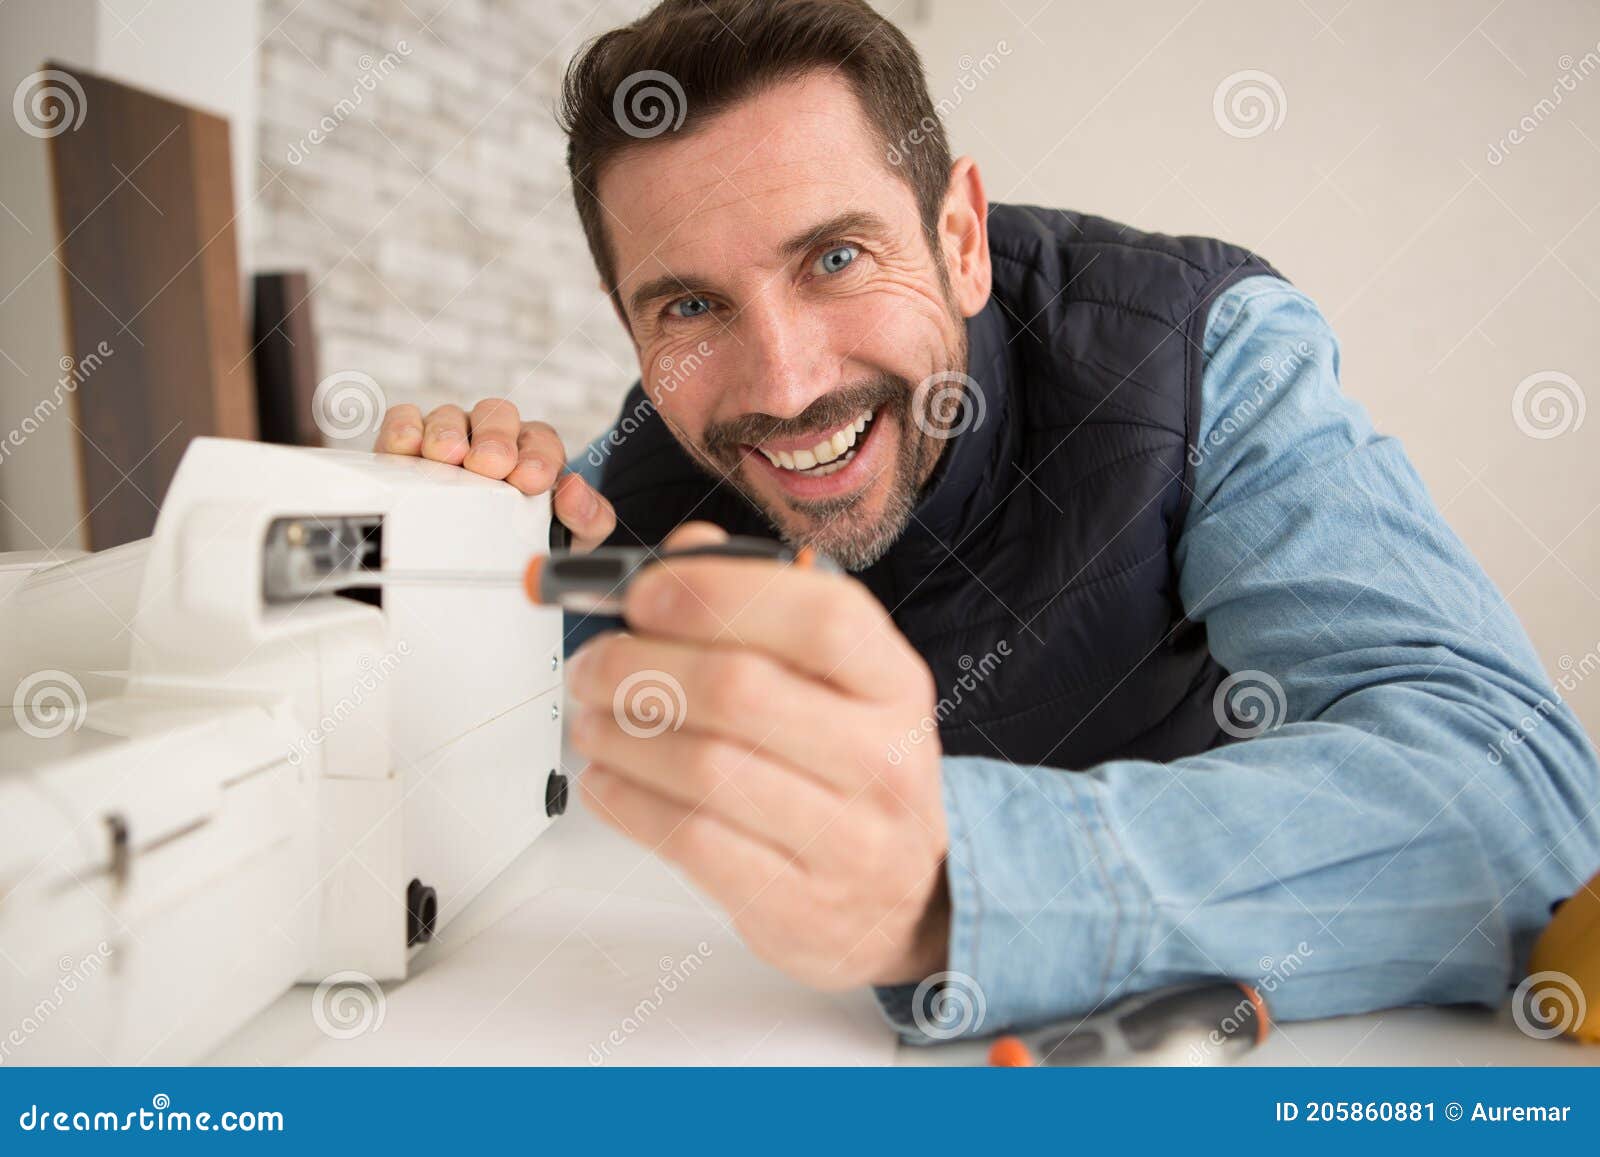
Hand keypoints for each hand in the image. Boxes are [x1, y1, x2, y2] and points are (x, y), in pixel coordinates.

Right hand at [374, 398, 614, 550]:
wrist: (480, 560)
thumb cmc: (528, 538)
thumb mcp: (572, 535)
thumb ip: (588, 516)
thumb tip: (574, 491)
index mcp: (535, 453)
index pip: (541, 440)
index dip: (537, 455)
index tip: (531, 479)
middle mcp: (493, 439)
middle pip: (496, 416)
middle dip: (495, 438)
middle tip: (490, 464)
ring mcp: (450, 438)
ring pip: (450, 417)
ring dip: (448, 433)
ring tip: (447, 456)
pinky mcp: (407, 446)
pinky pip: (404, 422)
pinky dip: (404, 429)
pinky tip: (408, 447)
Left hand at [565, 523, 950, 988]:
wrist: (906, 897)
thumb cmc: (853, 769)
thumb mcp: (837, 681)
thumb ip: (764, 605)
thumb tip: (682, 553)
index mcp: (893, 683)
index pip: (821, 617)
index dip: (717, 593)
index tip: (643, 592)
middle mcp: (881, 758)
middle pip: (740, 690)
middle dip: (639, 666)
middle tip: (593, 664)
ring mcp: (845, 839)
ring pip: (706, 769)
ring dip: (623, 736)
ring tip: (592, 720)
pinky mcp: (796, 905)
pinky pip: (691, 842)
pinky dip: (628, 802)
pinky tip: (608, 779)